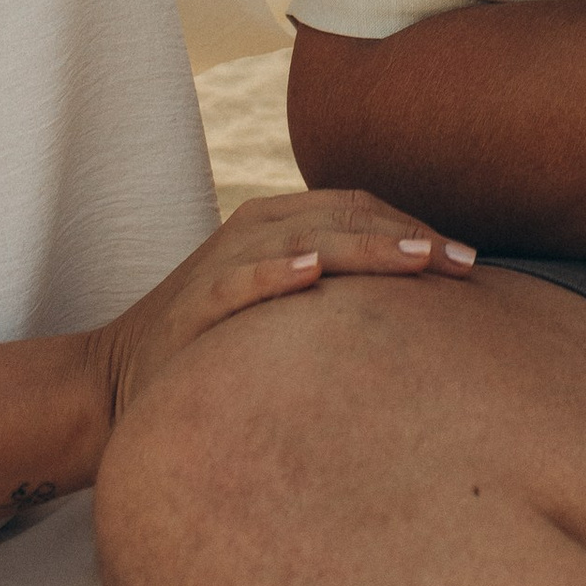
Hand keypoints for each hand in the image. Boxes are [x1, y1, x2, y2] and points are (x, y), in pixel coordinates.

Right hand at [83, 187, 478, 433]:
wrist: (117, 380)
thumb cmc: (214, 341)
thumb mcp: (278, 299)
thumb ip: (331, 285)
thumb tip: (415, 300)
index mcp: (278, 219)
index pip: (361, 205)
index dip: (417, 224)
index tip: (469, 260)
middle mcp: (255, 228)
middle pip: (347, 215)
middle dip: (412, 237)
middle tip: (469, 265)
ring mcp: (224, 261)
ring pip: (307, 238)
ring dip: (367, 246)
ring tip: (419, 257)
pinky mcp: (195, 302)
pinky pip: (241, 279)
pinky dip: (278, 272)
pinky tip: (315, 274)